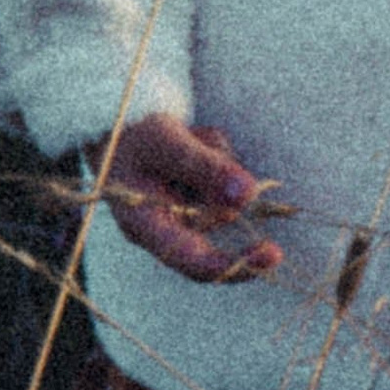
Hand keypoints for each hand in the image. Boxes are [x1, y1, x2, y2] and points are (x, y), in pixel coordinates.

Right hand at [99, 116, 283, 282]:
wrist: (118, 124)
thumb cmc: (132, 135)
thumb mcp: (164, 141)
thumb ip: (202, 167)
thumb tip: (247, 196)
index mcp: (145, 228)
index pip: (194, 262)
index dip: (235, 265)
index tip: (272, 253)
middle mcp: (167, 231)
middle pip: (219, 231)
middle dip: (231, 195)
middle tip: (236, 167)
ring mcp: (185, 216)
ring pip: (227, 200)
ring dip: (221, 164)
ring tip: (193, 135)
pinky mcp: (199, 199)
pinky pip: (226, 185)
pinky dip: (220, 159)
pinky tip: (197, 139)